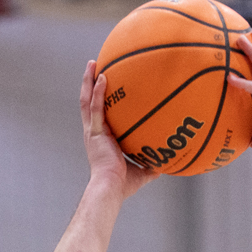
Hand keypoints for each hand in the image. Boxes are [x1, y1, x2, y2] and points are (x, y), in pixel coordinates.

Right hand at [80, 61, 157, 198]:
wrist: (110, 188)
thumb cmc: (122, 185)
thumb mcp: (140, 173)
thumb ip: (150, 167)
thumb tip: (165, 165)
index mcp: (101, 140)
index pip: (98, 115)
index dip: (98, 101)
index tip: (103, 86)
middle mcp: (93, 133)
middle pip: (88, 103)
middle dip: (90, 84)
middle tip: (95, 67)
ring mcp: (92, 132)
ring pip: (86, 101)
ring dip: (89, 81)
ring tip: (93, 63)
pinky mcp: (95, 133)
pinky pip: (95, 108)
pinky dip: (98, 92)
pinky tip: (102, 77)